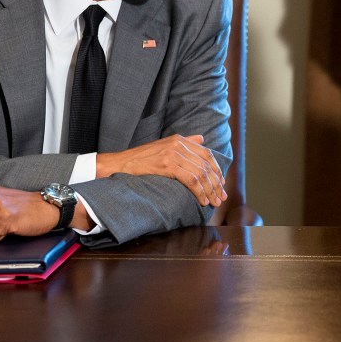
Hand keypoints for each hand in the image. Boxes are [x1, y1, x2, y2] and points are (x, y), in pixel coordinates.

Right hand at [96, 134, 226, 206]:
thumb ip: (184, 142)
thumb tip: (202, 139)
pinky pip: (191, 179)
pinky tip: (202, 200)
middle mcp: (178, 144)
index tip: (221, 184)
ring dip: (210, 190)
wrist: (119, 164)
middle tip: (221, 197)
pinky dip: (200, 192)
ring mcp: (173, 153)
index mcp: (179, 139)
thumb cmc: (140, 160)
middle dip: (216, 183)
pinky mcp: (167, 164)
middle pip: (206, 165)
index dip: (216, 170)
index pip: (206, 154)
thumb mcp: (163, 147)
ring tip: (214, 202)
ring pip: (201, 173)